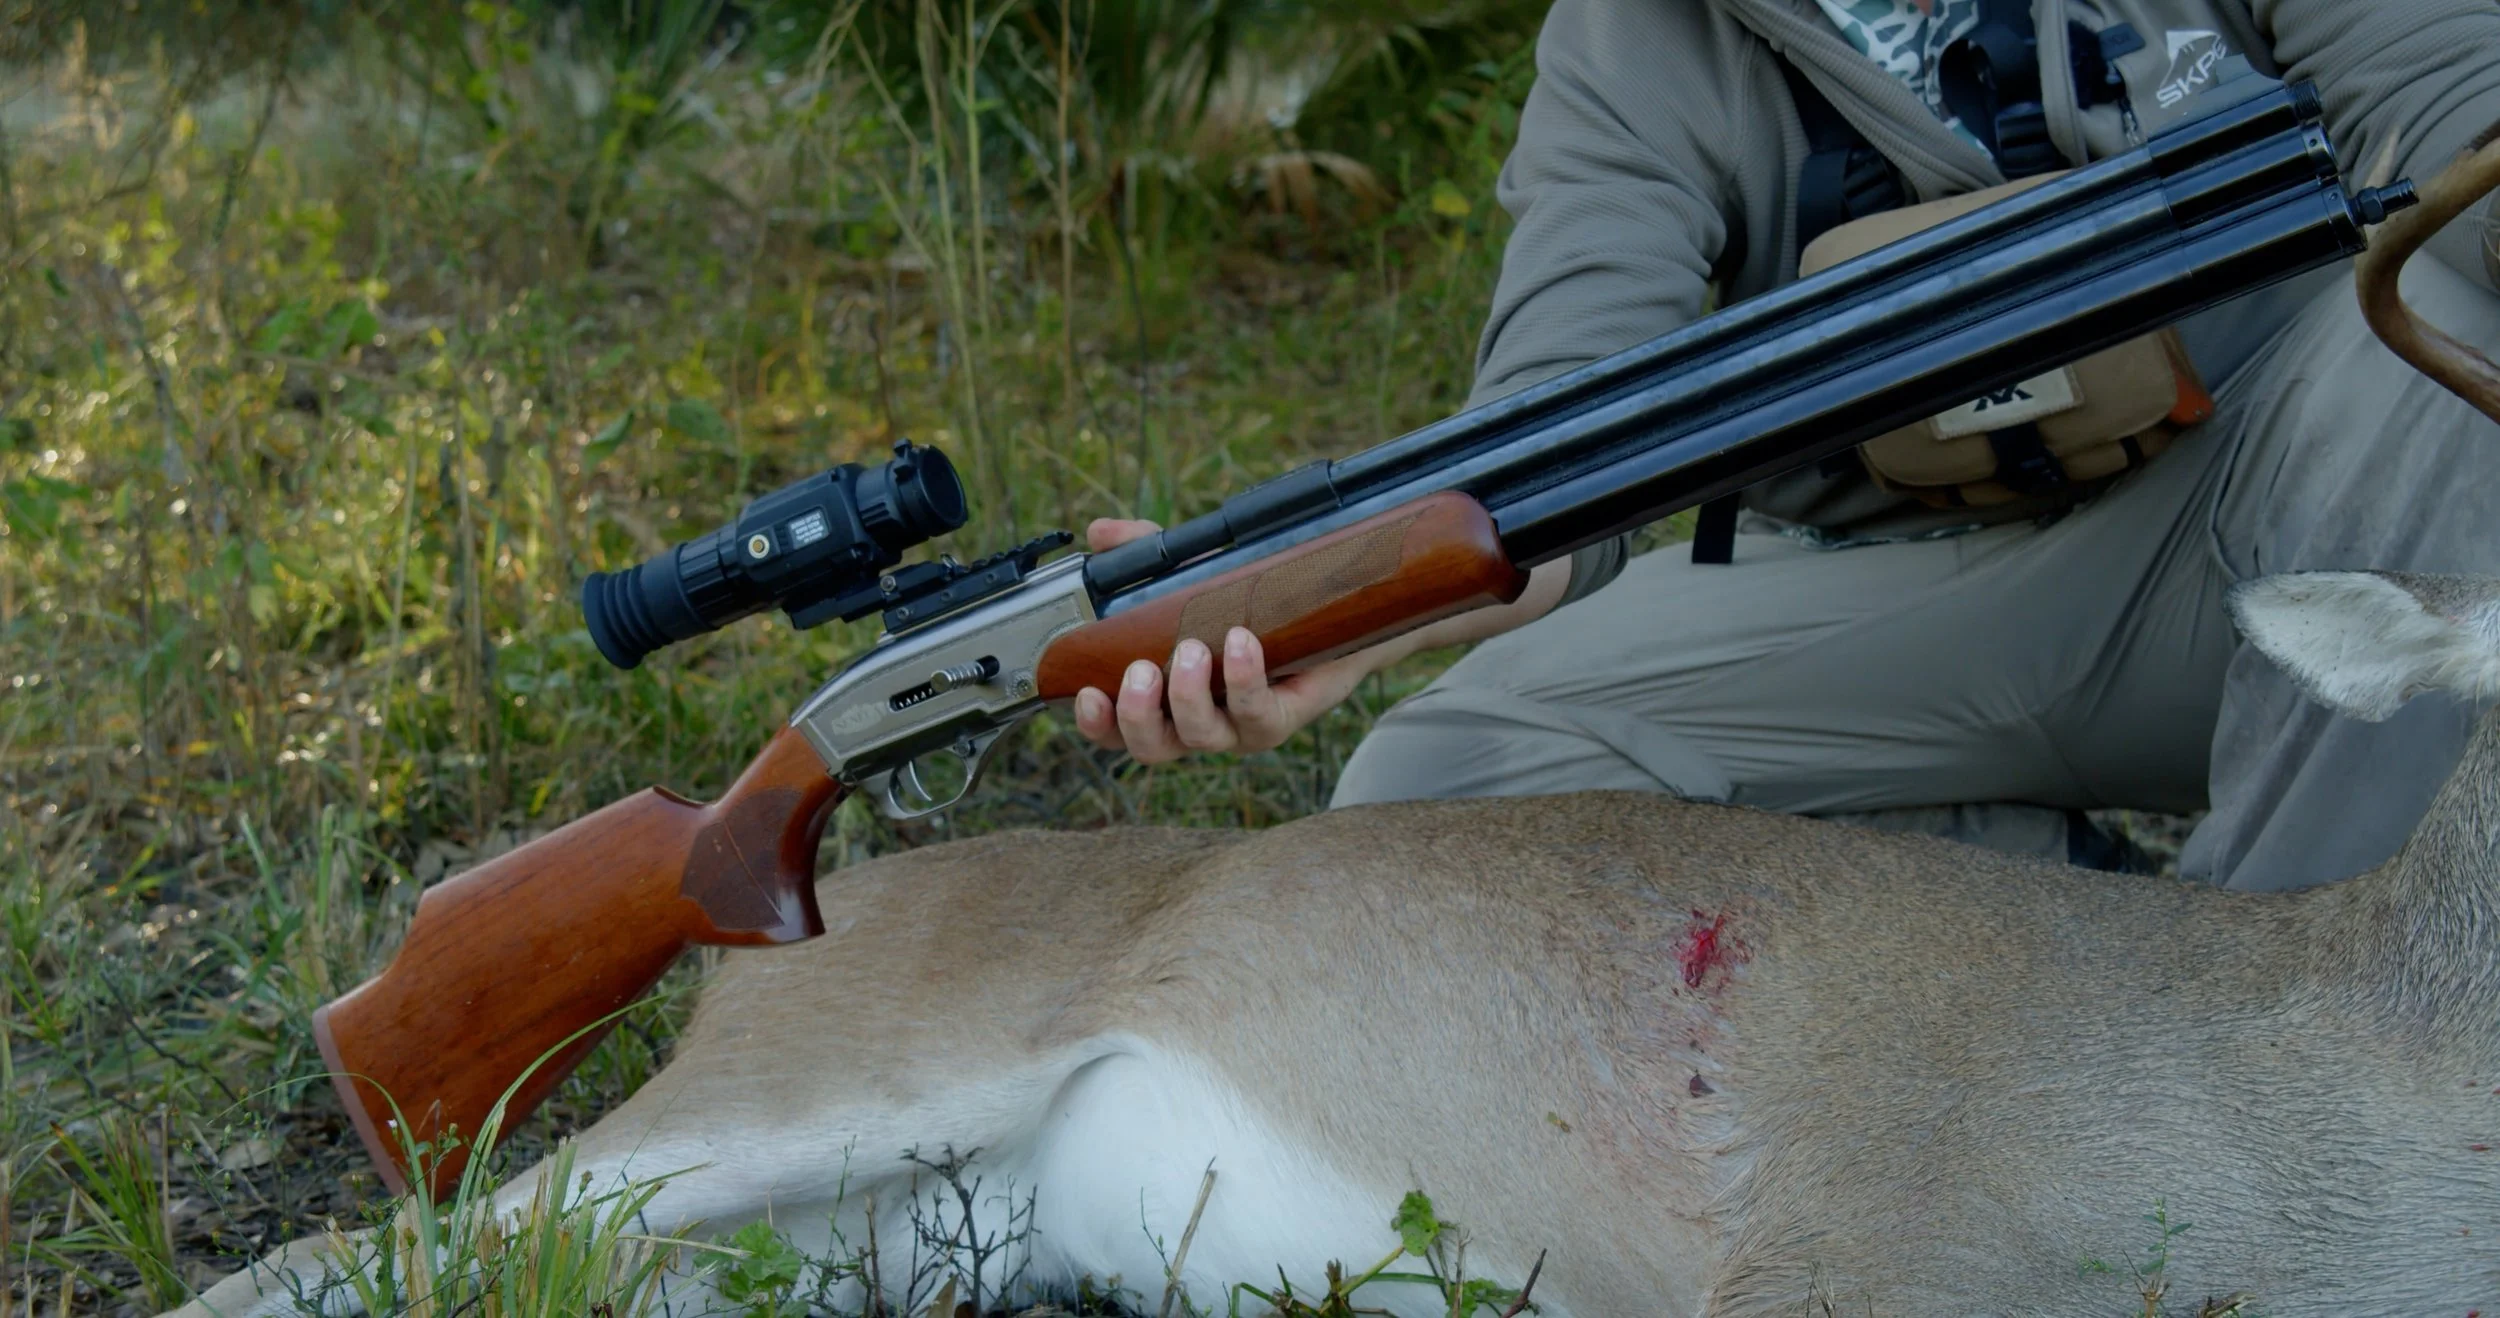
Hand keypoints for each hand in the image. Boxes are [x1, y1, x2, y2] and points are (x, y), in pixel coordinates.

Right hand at [1071, 518, 1377, 762]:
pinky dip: (1242, 678)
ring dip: (1189, 696)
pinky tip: (1240, 642)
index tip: (1087, 692)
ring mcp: (1237, 729)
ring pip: (1201, 736)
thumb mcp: (1189, 572)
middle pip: (1152, 749)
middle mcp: (1196, 725)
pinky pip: (1256, 712)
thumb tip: (1101, 534)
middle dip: (1138, 715)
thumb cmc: (1247, 600)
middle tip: (1142, 671)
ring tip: (1192, 649)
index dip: (1096, 723)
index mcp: (1164, 702)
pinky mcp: (1278, 721)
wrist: (1327, 611)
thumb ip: (1143, 552)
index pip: (1117, 732)